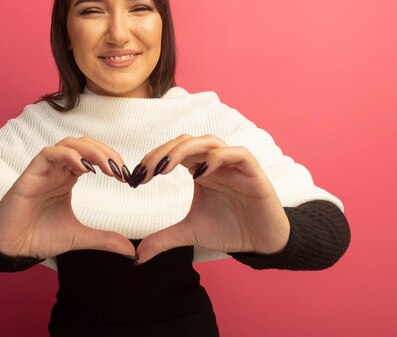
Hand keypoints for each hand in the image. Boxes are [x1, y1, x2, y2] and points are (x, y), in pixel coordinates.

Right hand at [0, 137, 135, 259]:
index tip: (127, 177)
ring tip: (108, 168)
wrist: (11, 248)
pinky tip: (85, 168)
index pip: (92, 156)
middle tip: (121, 170)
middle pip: (85, 145)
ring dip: (92, 151)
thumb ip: (104, 239)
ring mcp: (44, 170)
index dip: (112, 160)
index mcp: (67, 178)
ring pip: (69, 144)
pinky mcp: (30, 174)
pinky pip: (49, 154)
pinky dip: (69, 155)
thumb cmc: (38, 237)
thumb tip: (131, 251)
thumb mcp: (79, 237)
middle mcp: (57, 170)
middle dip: (106, 153)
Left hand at [134, 135, 290, 263]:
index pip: (173, 152)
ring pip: (209, 141)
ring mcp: (234, 165)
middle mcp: (215, 163)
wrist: (261, 243)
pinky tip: (201, 174)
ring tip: (165, 168)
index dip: (153, 159)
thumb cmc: (229, 229)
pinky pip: (238, 153)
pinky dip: (218, 158)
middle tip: (145, 172)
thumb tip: (137, 256)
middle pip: (186, 141)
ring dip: (184, 150)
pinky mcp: (253, 172)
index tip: (135, 178)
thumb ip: (163, 239)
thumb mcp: (190, 233)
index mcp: (199, 170)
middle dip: (162, 152)